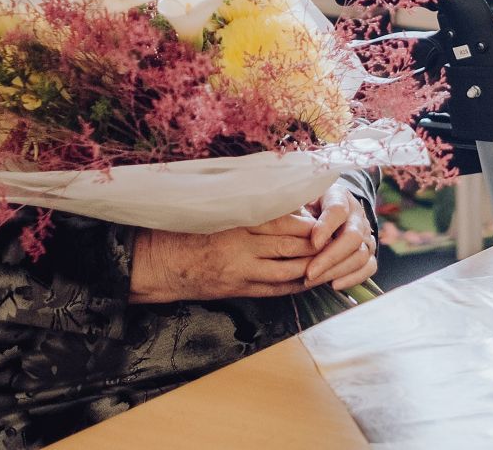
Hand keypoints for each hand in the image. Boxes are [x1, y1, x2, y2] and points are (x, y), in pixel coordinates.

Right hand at [129, 212, 316, 303]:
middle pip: (290, 246)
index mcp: (237, 223)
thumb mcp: (217, 211)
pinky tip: (309, 279)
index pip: (283, 222)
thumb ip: (249, 208)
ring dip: (311, 266)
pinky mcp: (237, 289)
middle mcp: (241, 248)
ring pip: (287, 270)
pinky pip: (274, 290)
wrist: (157, 262)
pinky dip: (294, 285)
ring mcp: (240, 272)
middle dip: (317, 245)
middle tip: (336, 239)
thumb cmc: (186, 229)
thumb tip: (287, 203)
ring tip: (329, 260)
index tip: (322, 218)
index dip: (307, 222)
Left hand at [302, 181, 378, 290]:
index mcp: (339, 197)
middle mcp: (356, 215)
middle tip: (309, 273)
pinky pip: (369, 267)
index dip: (326, 227)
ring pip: (360, 255)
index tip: (312, 243)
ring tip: (313, 280)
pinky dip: (353, 278)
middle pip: (353, 237)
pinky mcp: (368, 252)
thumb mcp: (298, 201)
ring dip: (336, 270)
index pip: (338, 210)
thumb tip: (284, 224)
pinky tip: (333, 284)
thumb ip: (295, 211)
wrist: (321, 212)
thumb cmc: (305, 208)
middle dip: (330, 257)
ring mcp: (365, 234)